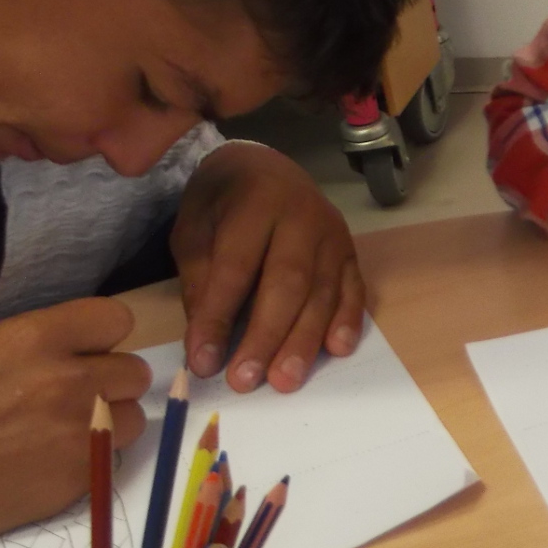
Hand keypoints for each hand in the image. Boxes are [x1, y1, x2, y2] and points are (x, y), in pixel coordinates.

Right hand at [0, 298, 150, 545]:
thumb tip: (75, 352)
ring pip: (134, 417)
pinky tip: (52, 464)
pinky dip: (92, 459)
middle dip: (111, 384)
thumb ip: (38, 348)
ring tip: (67, 434)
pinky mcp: (83, 474)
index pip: (114, 319)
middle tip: (77, 399)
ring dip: (110, 423)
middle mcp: (69, 379)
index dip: (103, 338)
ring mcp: (81, 429)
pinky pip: (113, 457)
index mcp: (35, 339)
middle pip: (134, 372)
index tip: (88, 352)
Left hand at [171, 143, 363, 392]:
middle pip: (287, 284)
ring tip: (284, 381)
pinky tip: (337, 350)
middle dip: (266, 336)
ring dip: (304, 341)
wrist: (264, 167)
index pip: (236, 269)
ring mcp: (334, 235)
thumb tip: (208, 341)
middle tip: (246, 380)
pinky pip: (354, 290)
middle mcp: (302, 217)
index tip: (203, 361)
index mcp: (255, 203)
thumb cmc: (222, 204)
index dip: (219, 317)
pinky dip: (347, 321)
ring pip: (322, 294)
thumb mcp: (193, 231)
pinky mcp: (351, 253)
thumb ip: (201, 280)